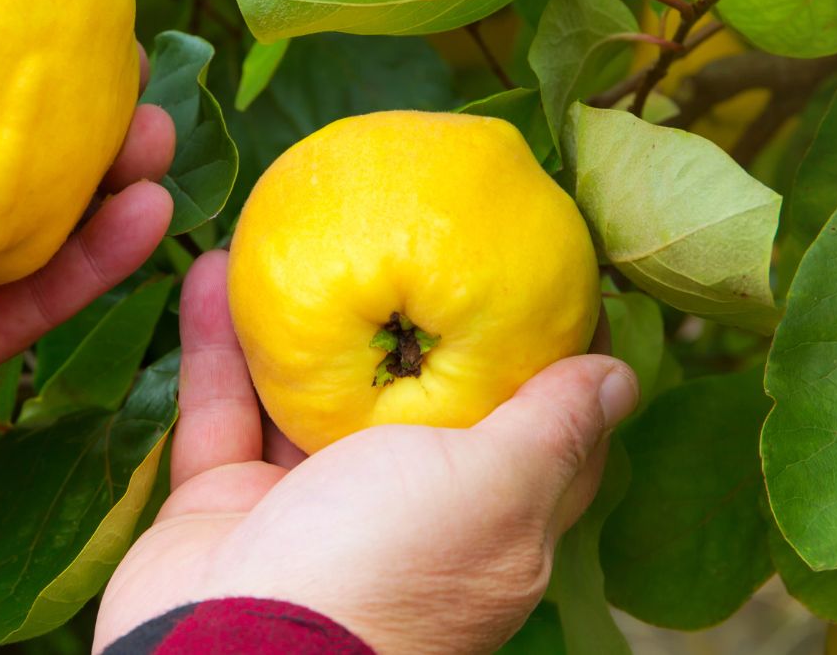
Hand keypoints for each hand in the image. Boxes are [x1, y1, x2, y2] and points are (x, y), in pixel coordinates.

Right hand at [95, 251, 638, 654]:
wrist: (227, 647)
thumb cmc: (381, 566)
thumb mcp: (493, 490)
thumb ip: (550, 429)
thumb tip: (620, 376)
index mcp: (484, 524)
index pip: (531, 435)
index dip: (538, 357)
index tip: (536, 271)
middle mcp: (400, 515)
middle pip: (411, 400)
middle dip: (405, 319)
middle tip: (406, 224)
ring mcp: (308, 507)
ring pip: (309, 393)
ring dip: (299, 317)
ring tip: (296, 230)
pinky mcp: (227, 500)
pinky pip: (224, 407)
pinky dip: (219, 345)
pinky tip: (215, 269)